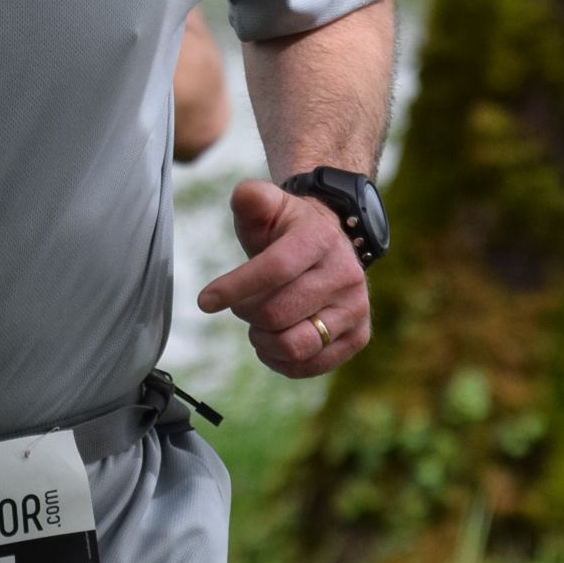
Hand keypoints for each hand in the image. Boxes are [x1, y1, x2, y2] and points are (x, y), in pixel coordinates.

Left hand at [195, 178, 370, 377]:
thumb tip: (245, 197)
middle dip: (245, 312)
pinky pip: (311, 365)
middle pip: (277, 314)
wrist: (328, 244)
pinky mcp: (358, 336)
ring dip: (263, 340)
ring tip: (258, 324)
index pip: (275, 269)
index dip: (235, 288)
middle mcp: (347, 274)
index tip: (205, 300)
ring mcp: (356, 308)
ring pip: (295, 345)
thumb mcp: (268, 205)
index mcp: (320, 238)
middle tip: (240, 304)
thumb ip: (252, 198)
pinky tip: (273, 341)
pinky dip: (281, 361)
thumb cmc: (286, 229)